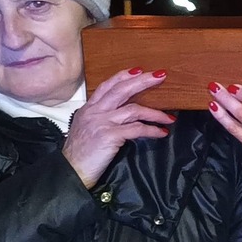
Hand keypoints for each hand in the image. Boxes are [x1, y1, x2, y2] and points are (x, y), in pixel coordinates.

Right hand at [62, 69, 174, 187]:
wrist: (72, 170)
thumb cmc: (80, 153)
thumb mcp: (85, 128)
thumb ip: (99, 117)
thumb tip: (118, 113)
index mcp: (89, 108)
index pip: (107, 86)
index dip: (124, 76)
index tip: (140, 71)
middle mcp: (95, 112)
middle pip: (122, 90)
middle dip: (143, 81)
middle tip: (161, 76)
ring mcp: (102, 122)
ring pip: (134, 109)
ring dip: (155, 113)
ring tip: (169, 117)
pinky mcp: (110, 136)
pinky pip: (137, 129)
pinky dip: (152, 130)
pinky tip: (161, 132)